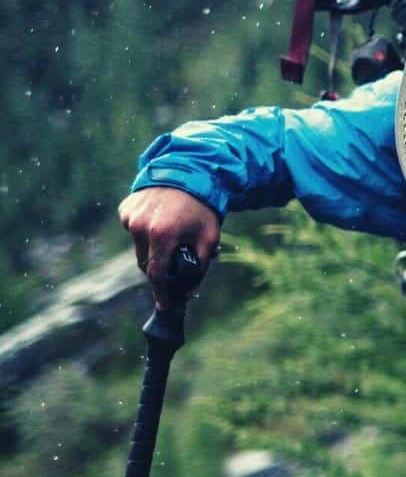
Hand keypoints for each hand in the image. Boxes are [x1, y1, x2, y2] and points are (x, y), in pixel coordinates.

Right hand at [118, 187, 219, 308]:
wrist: (188, 171)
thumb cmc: (202, 207)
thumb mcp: (208, 238)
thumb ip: (199, 267)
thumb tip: (187, 295)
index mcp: (162, 234)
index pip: (157, 273)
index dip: (162, 293)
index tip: (166, 306)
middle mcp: (140, 225)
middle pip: (146, 263)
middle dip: (160, 271)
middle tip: (176, 272)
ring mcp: (130, 216)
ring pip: (139, 248)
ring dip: (153, 251)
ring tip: (173, 239)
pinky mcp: (125, 209)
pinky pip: (134, 231)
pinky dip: (145, 233)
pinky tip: (162, 222)